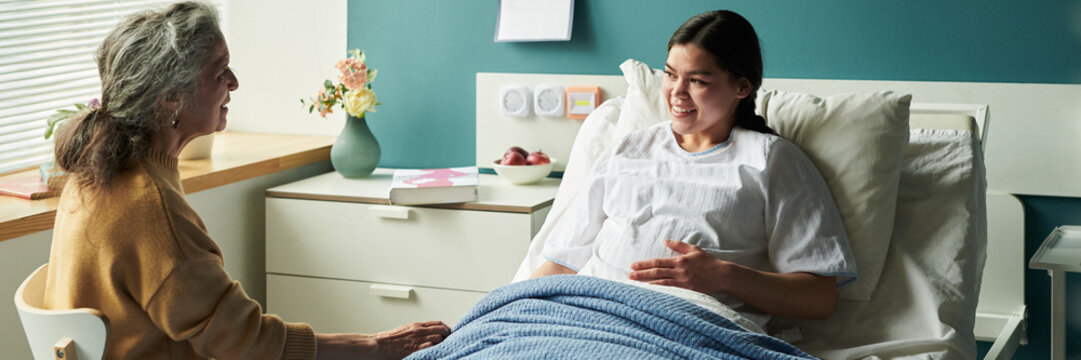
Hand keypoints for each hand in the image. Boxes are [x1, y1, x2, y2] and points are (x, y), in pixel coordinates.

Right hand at [315, 321, 450, 359]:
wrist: (378, 344)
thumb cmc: (389, 338)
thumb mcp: (404, 330)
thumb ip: (416, 330)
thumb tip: (425, 332)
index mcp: (416, 325)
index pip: (437, 323)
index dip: (446, 327)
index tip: (449, 330)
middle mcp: (418, 330)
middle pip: (441, 329)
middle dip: (448, 333)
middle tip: (451, 338)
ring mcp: (417, 339)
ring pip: (438, 337)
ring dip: (444, 340)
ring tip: (448, 344)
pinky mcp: (414, 348)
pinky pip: (431, 346)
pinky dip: (437, 347)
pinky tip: (440, 349)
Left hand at [628, 239, 727, 293]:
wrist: (722, 275)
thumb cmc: (708, 262)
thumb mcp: (694, 250)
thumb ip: (679, 245)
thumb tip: (665, 241)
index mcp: (680, 260)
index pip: (658, 262)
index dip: (644, 264)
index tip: (633, 265)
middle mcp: (680, 271)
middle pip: (656, 272)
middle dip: (641, 273)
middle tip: (629, 275)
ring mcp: (683, 282)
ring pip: (661, 282)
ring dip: (646, 283)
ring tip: (635, 284)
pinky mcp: (687, 291)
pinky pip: (670, 291)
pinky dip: (659, 291)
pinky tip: (650, 292)